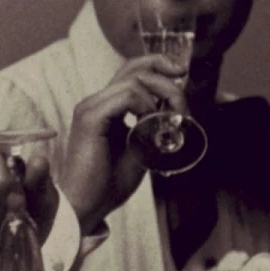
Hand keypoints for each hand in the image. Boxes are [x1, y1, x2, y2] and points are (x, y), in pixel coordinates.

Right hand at [53, 56, 181, 226]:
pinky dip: (146, 108)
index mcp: (104, 107)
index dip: (158, 64)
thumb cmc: (109, 184)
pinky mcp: (90, 118)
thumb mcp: (139, 149)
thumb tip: (174, 112)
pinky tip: (150, 127)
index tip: (181, 72)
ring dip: (162, 97)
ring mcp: (90, 108)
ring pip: (134, 80)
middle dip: (167, 82)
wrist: (86, 206)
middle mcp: (95, 102)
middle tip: (183, 109)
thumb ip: (152, 128)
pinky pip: (126, 96)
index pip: (132, 70)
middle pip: (135, 68)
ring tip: (169, 123)